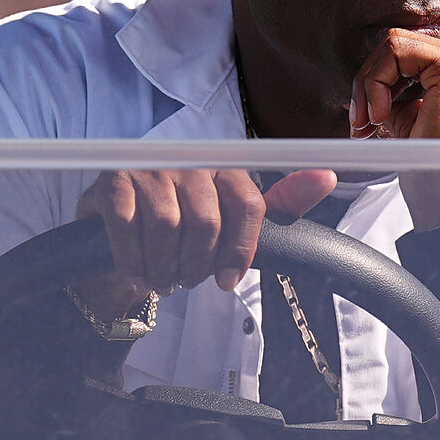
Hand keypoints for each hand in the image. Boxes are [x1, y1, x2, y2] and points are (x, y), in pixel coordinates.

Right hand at [74, 168, 335, 315]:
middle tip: (186, 280)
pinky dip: (134, 261)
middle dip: (198, 266)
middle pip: (207, 223)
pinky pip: (129, 230)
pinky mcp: (113, 182)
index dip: (241, 250)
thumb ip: (281, 201)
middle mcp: (188, 159)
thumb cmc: (186, 222)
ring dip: (165, 269)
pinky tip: (137, 272)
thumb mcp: (236, 215)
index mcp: (224, 165)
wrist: (119, 223)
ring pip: (168, 229)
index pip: (248, 204)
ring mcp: (149, 168)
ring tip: (164, 280)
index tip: (228, 281)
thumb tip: (326, 177)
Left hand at [349, 0, 439, 229]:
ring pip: (401, 42)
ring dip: (372, 83)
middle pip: (427, 26)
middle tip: (371, 111)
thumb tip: (394, 46)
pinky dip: (374, 84)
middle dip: (384, 66)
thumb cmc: (437, 166)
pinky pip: (395, 51)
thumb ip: (423, 73)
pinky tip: (381, 118)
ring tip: (375, 123)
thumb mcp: (428, 111)